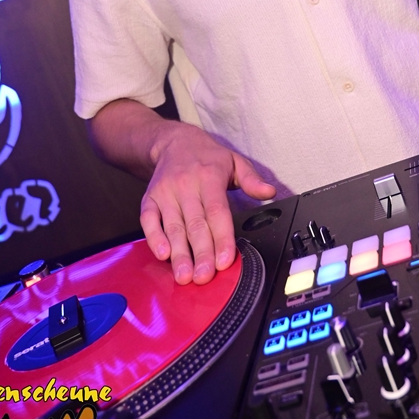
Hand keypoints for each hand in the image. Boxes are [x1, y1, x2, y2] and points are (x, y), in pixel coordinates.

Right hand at [140, 122, 275, 284]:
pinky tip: (162, 254)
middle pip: (195, 224)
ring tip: (184, 276)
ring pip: (173, 226)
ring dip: (179, 253)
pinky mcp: (150, 198)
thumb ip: (252, 179)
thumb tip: (269, 191)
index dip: (221, 237)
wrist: (174, 141)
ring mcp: (166, 192)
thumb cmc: (207, 157)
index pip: (217, 212)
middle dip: (200, 253)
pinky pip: (149, 220)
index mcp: (209, 177)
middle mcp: (186, 185)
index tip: (225, 260)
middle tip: (204, 277)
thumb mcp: (234, 161)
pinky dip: (154, 238)